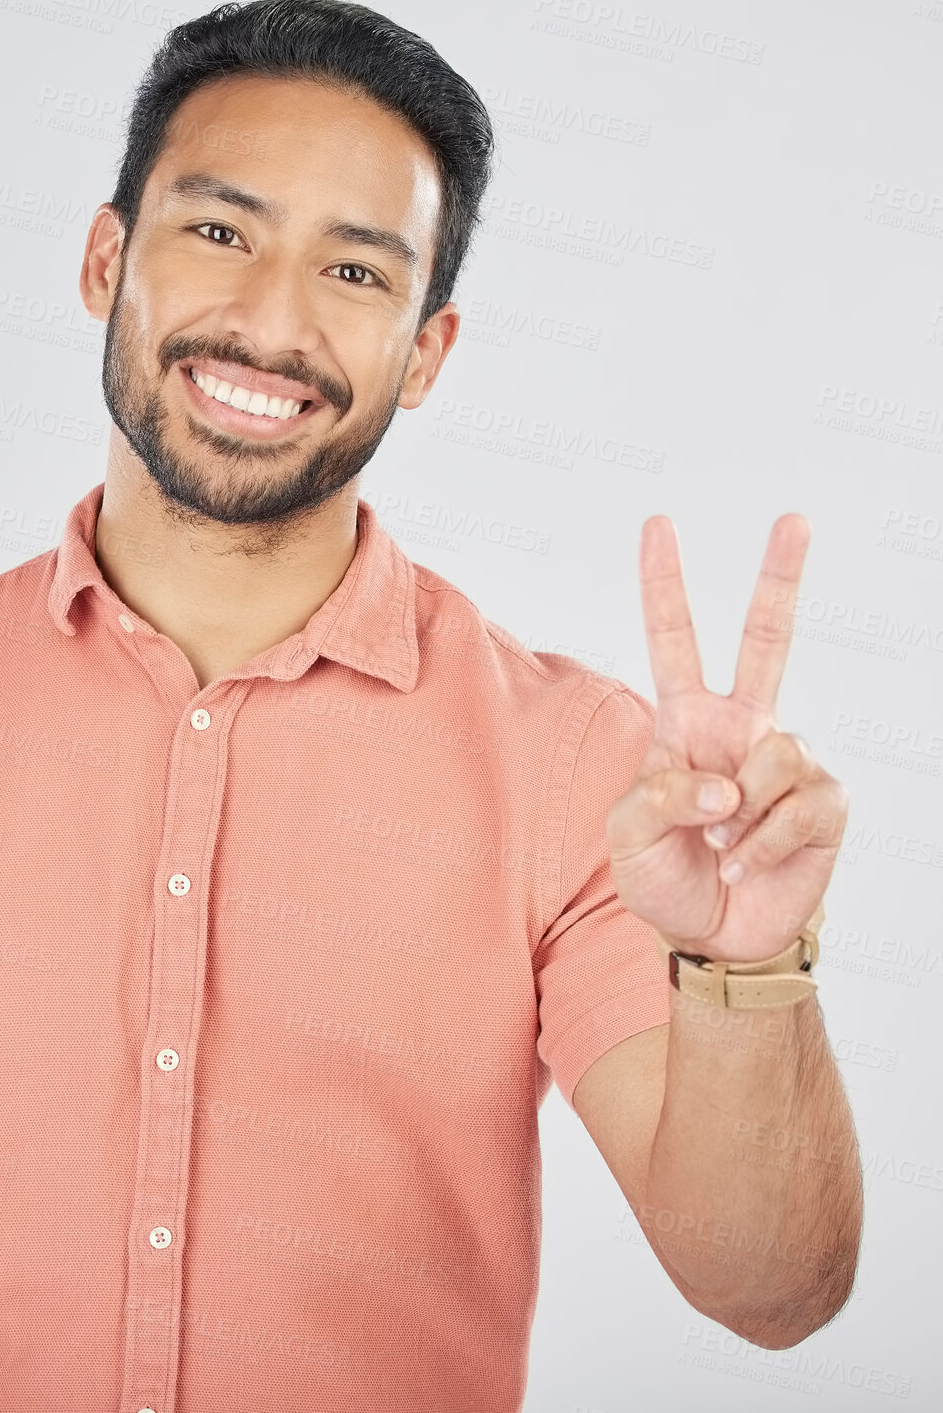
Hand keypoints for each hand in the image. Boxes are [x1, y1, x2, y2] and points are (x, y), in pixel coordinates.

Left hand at [605, 514, 847, 962]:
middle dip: (780, 578)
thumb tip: (726, 782)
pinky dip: (763, 843)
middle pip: (766, 639)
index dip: (664, 585)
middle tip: (794, 518)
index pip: (674, 641)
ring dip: (737, 817)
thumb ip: (662, 797)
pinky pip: (798, 806)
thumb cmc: (663, 878)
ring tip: (720, 848)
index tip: (657, 524)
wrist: (713, 935)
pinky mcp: (824, 801)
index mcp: (686, 721)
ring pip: (774, 756)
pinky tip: (746, 863)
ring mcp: (787, 759)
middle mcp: (741, 727)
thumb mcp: (628, 835)